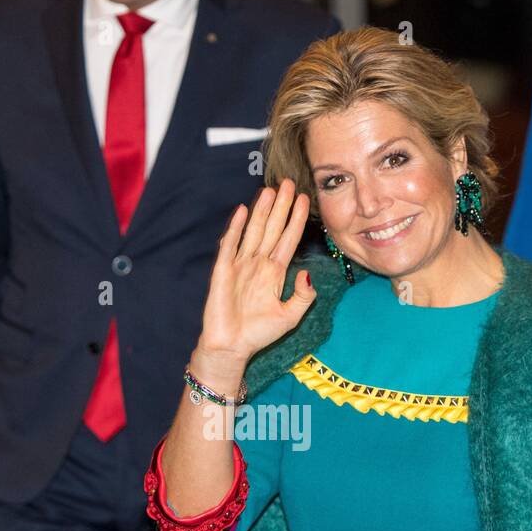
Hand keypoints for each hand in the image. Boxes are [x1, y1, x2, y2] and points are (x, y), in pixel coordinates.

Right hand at [196, 177, 317, 367]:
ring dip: (262, 210)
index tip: (305, 199)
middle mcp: (258, 264)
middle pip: (272, 228)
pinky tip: (243, 211)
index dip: (296, 220)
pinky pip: (230, 245)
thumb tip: (307, 273)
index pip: (288, 239)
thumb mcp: (289, 316)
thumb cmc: (258, 334)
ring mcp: (240, 265)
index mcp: (274, 273)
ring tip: (270, 189)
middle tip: (288, 182)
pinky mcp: (223, 271)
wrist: (232, 347)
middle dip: (280, 206)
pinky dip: (236, 228)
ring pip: (254, 232)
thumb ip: (303, 296)